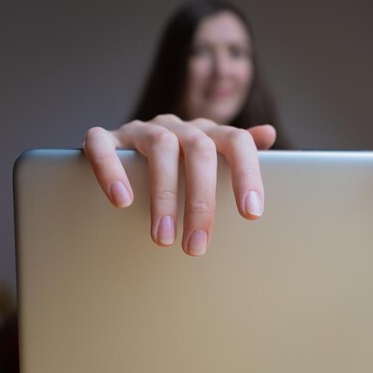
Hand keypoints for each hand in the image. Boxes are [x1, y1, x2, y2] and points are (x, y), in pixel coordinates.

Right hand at [83, 114, 276, 255]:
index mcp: (207, 133)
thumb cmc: (180, 164)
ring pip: (160, 148)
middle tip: (197, 245)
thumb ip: (239, 150)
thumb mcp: (211, 159)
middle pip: (199, 150)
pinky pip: (104, 146)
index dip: (247, 174)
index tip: (251, 214)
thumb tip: (268, 134)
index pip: (236, 142)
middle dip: (201, 201)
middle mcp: (177, 126)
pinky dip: (112, 170)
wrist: (129, 149)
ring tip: (162, 237)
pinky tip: (121, 201)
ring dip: (163, 195)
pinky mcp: (107, 139)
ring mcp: (141, 130)